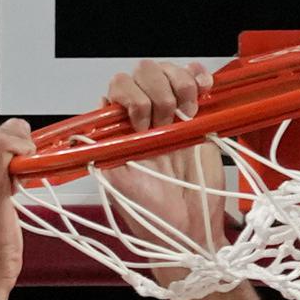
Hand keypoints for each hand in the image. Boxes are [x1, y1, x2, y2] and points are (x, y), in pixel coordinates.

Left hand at [98, 61, 225, 254]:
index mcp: (120, 128)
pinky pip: (197, 79)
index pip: (119, 87)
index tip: (141, 124)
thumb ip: (104, 151)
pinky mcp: (199, 115)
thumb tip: (96, 116)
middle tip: (165, 124)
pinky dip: (200, 77)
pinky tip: (203, 93)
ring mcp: (172, 112)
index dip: (132, 97)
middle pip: (145, 72)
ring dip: (180, 85)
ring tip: (186, 115)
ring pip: (170, 71)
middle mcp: (143, 115)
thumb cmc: (151, 212)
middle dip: (157, 93)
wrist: (189, 228)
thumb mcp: (119, 185)